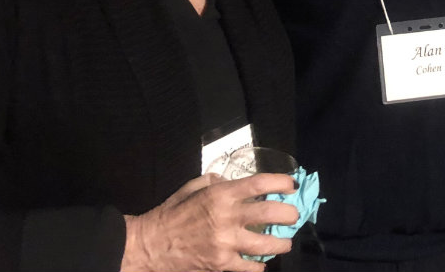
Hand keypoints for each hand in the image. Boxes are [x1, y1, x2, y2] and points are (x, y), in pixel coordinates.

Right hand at [122, 173, 298, 271]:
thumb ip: (215, 181)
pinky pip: (250, 267)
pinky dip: (259, 265)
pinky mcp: (221, 264)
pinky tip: (261, 262)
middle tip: (294, 216)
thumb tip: (233, 181)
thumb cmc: (171, 213)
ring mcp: (225, 243)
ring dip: (282, 243)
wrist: (150, 245)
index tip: (291, 185)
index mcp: (220, 194)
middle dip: (290, 214)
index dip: (281, 183)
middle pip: (271, 214)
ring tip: (285, 242)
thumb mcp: (192, 188)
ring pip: (266, 244)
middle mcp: (227, 217)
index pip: (259, 184)